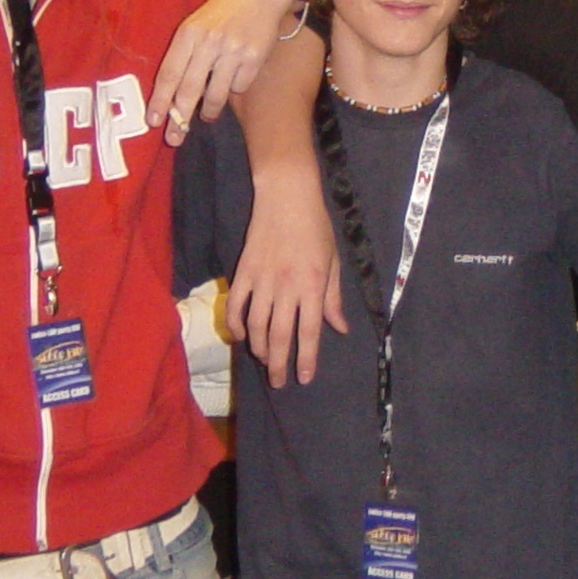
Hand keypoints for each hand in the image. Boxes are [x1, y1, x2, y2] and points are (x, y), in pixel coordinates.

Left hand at [148, 0, 298, 145]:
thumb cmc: (224, 11)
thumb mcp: (197, 24)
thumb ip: (185, 53)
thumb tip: (174, 94)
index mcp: (189, 32)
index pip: (170, 73)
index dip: (160, 100)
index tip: (153, 121)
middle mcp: (209, 42)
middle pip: (189, 89)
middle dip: (179, 118)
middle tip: (174, 139)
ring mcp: (233, 50)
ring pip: (216, 94)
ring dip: (209, 111)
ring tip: (207, 116)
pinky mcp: (255, 57)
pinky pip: (239, 86)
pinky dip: (235, 88)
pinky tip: (235, 78)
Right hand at [231, 159, 346, 384]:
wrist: (286, 195)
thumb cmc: (316, 227)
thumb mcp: (334, 261)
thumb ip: (334, 298)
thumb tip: (340, 328)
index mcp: (314, 285)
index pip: (310, 331)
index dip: (307, 358)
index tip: (305, 378)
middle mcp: (287, 287)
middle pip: (280, 336)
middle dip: (279, 364)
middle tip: (279, 383)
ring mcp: (262, 280)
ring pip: (257, 325)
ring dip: (259, 348)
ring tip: (264, 361)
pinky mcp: (243, 271)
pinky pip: (237, 305)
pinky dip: (238, 324)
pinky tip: (243, 337)